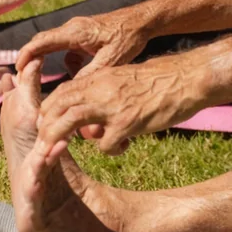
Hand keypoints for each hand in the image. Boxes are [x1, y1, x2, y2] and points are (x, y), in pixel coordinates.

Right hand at [16, 15, 147, 76]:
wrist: (142, 21)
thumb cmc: (129, 37)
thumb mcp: (111, 59)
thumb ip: (90, 73)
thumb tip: (72, 89)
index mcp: (76, 32)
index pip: (42, 41)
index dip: (26, 54)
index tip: (16, 68)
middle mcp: (73, 28)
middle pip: (42, 41)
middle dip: (31, 57)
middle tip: (22, 77)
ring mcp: (78, 29)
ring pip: (54, 44)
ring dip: (49, 59)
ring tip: (48, 78)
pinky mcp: (84, 34)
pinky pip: (67, 47)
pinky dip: (67, 60)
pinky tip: (78, 72)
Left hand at [34, 57, 204, 154]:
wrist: (187, 78)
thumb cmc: (161, 79)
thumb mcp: (125, 78)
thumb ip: (105, 90)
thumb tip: (90, 109)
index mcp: (100, 78)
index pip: (62, 92)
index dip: (49, 110)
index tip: (47, 125)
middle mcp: (100, 89)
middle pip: (58, 107)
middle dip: (46, 129)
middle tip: (45, 146)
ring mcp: (112, 106)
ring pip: (69, 123)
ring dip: (59, 141)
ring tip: (61, 153)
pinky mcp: (127, 123)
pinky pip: (104, 144)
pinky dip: (110, 150)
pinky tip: (125, 146)